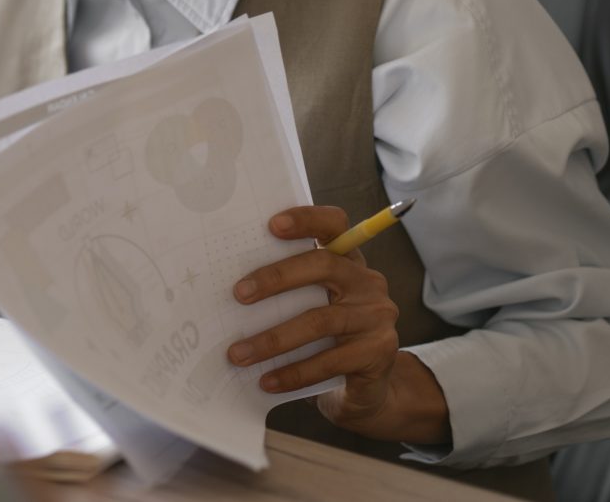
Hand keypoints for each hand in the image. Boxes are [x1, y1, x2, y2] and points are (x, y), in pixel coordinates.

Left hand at [224, 205, 450, 444]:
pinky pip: (329, 361)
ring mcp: (376, 316)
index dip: (306, 219)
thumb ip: (288, 290)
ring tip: (239, 354)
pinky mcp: (378, 352)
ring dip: (274, 339)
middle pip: (324, 266)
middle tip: (238, 294)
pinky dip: (293, 373)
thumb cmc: (326, 340)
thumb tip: (231, 288)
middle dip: (277, 278)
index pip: (334, 225)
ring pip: (320, 320)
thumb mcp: (312, 306)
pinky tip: (267, 381)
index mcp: (348, 261)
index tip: (271, 224)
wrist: (368, 390)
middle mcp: (367, 282)